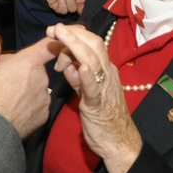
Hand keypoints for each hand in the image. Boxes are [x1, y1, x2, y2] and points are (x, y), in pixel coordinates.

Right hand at [0, 33, 60, 137]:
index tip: (58, 38)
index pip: (48, 46)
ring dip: (26, 88)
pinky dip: (28, 104)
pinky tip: (13, 109)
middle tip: (3, 79)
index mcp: (27, 63)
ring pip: (36, 86)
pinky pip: (37, 103)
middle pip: (34, 68)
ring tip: (6, 97)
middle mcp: (41, 78)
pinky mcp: (44, 115)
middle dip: (22, 70)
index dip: (54, 40)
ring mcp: (44, 98)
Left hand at [39, 0, 87, 14]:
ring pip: (71, 10)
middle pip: (79, 11)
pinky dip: (62, 2)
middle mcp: (73, 2)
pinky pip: (62, 10)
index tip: (85, 4)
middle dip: (76, 1)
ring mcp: (65, 4)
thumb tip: (94, 1)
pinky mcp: (56, 6)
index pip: (85, 7)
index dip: (86, 8)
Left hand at [47, 23, 141, 172]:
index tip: (56, 32)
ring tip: (61, 36)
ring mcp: (105, 88)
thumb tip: (68, 65)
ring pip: (93, 61)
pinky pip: (94, 88)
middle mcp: (107, 74)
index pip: (92, 44)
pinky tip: (79, 67)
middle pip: (94, 46)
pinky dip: (86, 76)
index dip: (74, 34)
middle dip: (72, 34)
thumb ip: (79, 80)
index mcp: (105, 70)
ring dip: (75, 46)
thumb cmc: (103, 118)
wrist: (119, 142)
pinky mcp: (99, 105)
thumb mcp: (88, 94)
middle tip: (53, 29)